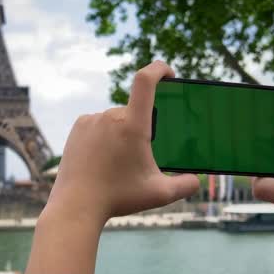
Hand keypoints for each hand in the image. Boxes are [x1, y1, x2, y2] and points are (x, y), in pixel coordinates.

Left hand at [46, 60, 198, 225]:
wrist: (76, 205)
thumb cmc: (118, 198)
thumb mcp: (158, 194)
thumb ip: (184, 186)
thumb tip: (197, 181)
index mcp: (133, 124)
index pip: (146, 80)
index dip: (159, 68)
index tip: (169, 74)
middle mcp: (111, 116)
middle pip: (134, 112)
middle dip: (141, 129)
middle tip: (137, 158)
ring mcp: (92, 120)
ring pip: (116, 120)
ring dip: (122, 134)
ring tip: (117, 164)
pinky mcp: (78, 127)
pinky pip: (98, 124)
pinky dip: (104, 136)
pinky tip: (101, 158)